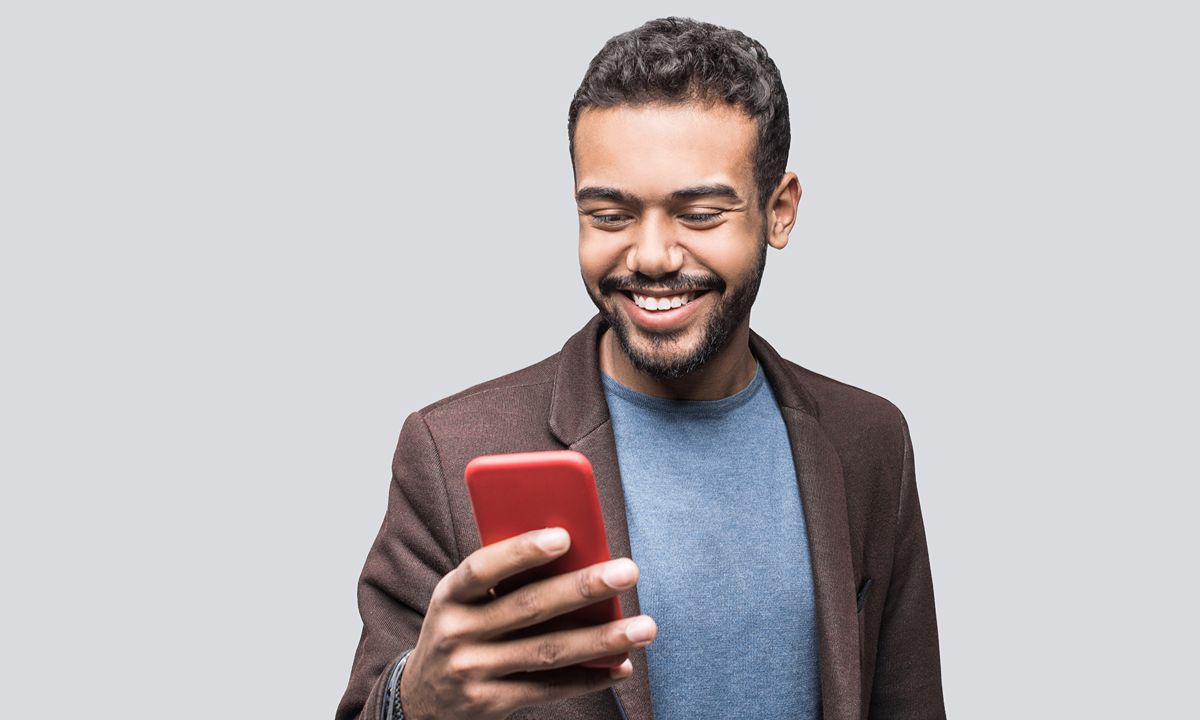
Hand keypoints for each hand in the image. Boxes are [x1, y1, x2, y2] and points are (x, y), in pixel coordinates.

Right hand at [399, 527, 656, 719]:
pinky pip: (549, 689)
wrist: (420, 699)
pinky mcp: (491, 704)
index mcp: (449, 594)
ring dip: (602, 640)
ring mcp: (472, 672)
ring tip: (644, 627)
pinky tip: (622, 665)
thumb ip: (503, 579)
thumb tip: (575, 555)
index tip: (565, 536)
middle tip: (628, 571)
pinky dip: (589, 678)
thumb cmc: (460, 629)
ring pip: (548, 652)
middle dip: (583, 588)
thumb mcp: (464, 600)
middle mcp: (456, 633)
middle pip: (528, 608)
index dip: (521, 551)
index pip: (483, 568)